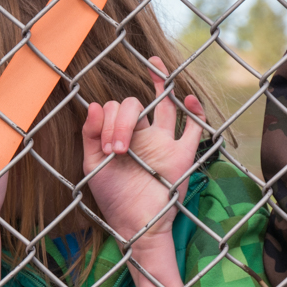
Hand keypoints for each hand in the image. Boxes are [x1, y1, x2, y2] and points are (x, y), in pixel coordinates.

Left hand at [81, 57, 203, 244]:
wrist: (134, 224)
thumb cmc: (111, 196)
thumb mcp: (92, 165)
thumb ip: (91, 135)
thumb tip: (95, 104)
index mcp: (121, 135)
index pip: (116, 110)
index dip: (109, 122)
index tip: (106, 150)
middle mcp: (143, 135)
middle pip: (137, 105)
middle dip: (123, 120)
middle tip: (117, 149)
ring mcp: (165, 143)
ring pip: (166, 106)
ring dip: (162, 84)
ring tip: (153, 63)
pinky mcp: (183, 155)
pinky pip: (195, 128)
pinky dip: (195, 111)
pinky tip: (187, 97)